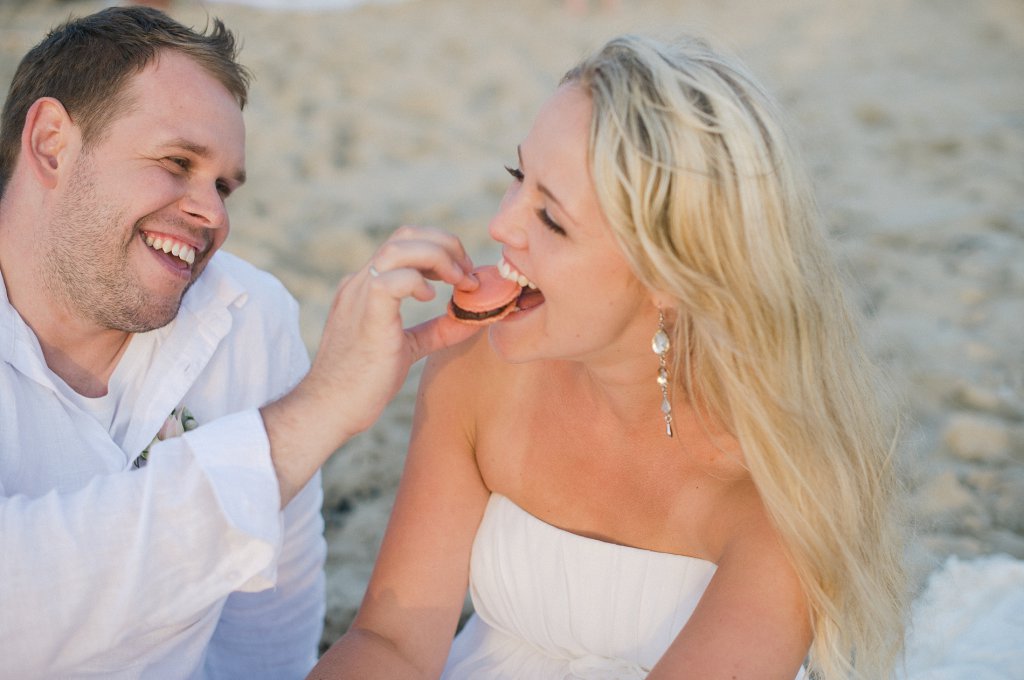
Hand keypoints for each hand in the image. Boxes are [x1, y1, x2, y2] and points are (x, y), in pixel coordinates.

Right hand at [262, 226, 480, 505]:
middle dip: (447, 246)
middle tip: (469, 275)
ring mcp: (359, 296)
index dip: (442, 249)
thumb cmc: (365, 382)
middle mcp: (361, 282)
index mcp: (368, 286)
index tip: (464, 275)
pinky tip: (430, 299)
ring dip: (440, 258)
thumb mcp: (409, 347)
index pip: (405, 243)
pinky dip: (417, 282)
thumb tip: (472, 320)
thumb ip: (436, 330)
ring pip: (399, 249)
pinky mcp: (366, 316)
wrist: (330, 409)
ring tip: (459, 282)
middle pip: (406, 235)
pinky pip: (391, 280)